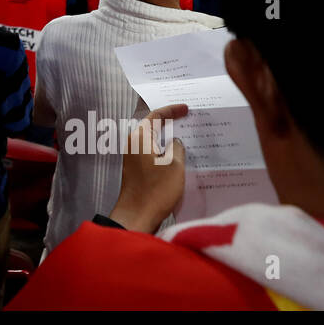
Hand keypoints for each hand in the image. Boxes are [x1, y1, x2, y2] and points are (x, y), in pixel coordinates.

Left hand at [108, 103, 187, 232]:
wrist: (137, 216)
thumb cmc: (156, 190)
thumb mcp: (175, 165)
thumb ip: (177, 147)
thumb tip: (175, 142)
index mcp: (140, 137)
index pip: (156, 115)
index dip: (172, 110)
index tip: (187, 108)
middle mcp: (134, 144)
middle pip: (154, 126)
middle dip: (171, 122)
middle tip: (189, 119)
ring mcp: (134, 157)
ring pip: (154, 141)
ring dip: (169, 138)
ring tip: (188, 136)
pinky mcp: (137, 169)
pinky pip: (153, 153)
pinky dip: (166, 151)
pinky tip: (180, 155)